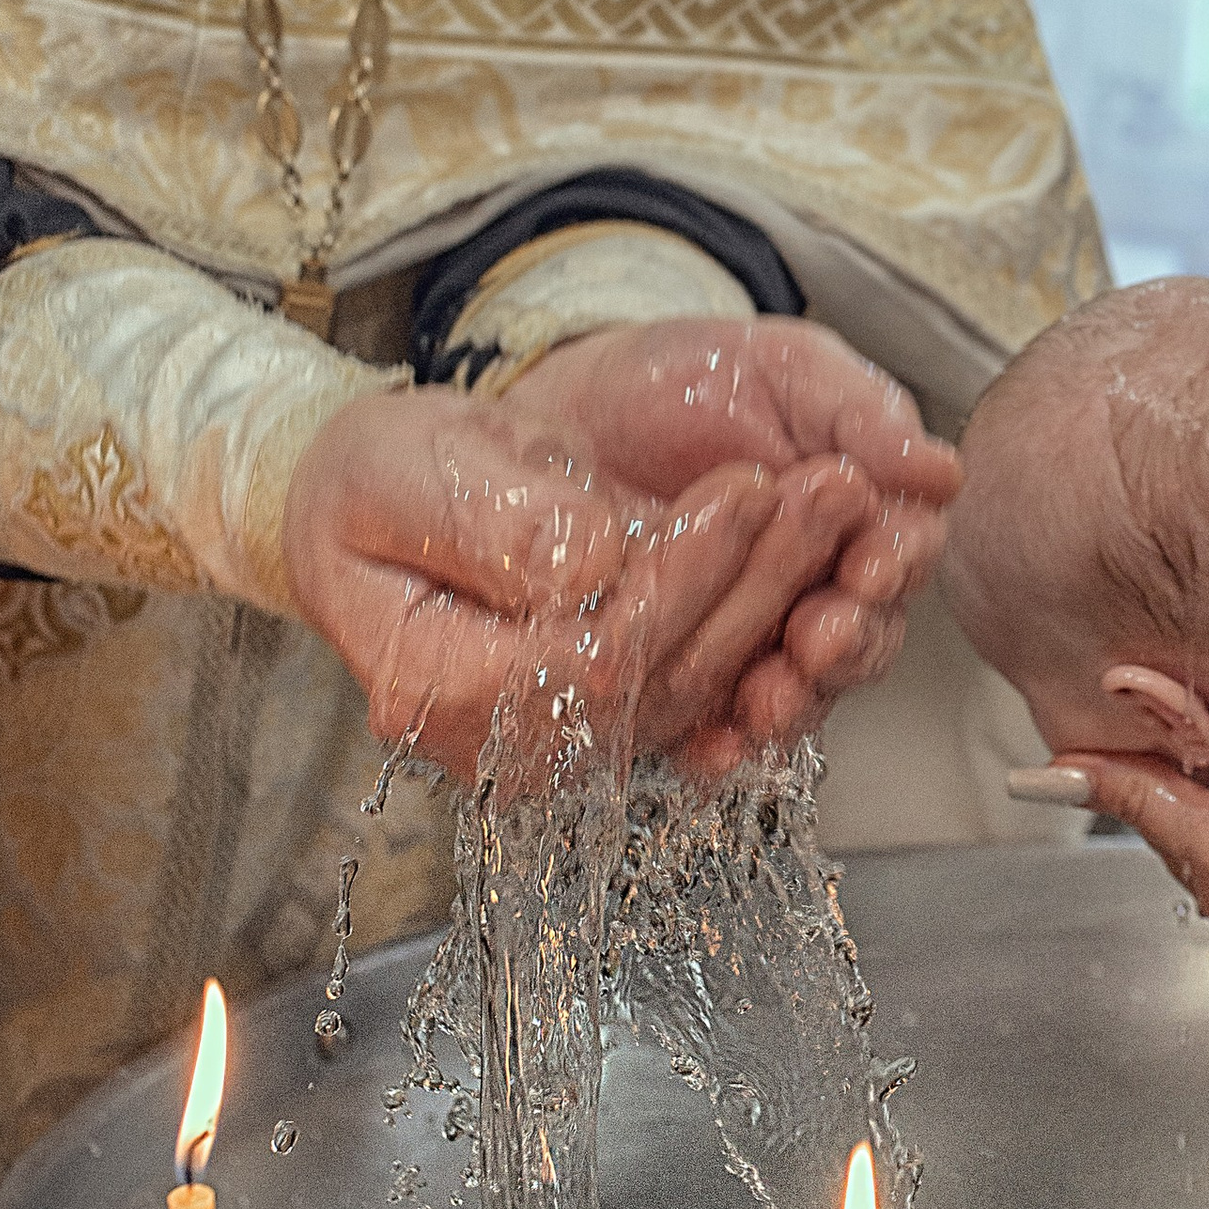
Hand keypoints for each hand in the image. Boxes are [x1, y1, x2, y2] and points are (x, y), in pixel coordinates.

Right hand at [283, 390, 879, 784]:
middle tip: (829, 484)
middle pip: (663, 684)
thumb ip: (493, 520)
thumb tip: (588, 564)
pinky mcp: (619, 702)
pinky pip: (712, 678)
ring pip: (704, 683)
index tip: (735, 497)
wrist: (374, 497)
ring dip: (782, 590)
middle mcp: (510, 738)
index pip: (587, 666)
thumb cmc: (372, 481)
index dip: (675, 587)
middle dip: (758, 580)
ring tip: (836, 493)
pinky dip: (770, 611)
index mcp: (437, 688)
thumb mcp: (403, 471)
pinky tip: (816, 545)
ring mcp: (570, 732)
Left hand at [508, 315, 957, 716]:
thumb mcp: (786, 370)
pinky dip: (718, 743)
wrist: (573, 408)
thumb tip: (943, 470)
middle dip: (848, 645)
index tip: (873, 565)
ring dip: (794, 701)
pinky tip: (714, 745)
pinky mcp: (685, 675)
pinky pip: (711, 725)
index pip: (904, 555)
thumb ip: (863, 413)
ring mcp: (755, 638)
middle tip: (820, 634)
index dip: (895, 567)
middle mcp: (819, 589)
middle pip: (864, 640)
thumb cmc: (689, 380)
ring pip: (800, 692)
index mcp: (863, 517)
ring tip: (770, 694)